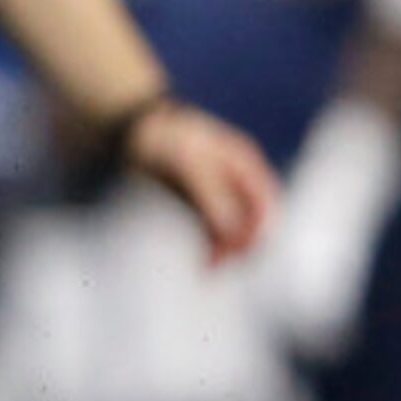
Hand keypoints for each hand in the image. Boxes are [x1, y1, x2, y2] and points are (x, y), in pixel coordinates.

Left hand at [125, 103, 277, 265]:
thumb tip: (232, 232)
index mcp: (245, 164)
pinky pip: (213, 227)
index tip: (238, 254)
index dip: (257, 231)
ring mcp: (220, 190)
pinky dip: (212, 244)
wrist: (135, 130)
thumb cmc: (165, 140)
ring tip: (208, 270)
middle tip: (216, 267)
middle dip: (241, 245)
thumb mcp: (189, 165)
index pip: (264, 205)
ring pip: (233, 227)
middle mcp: (238, 178)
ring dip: (226, 248)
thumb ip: (212, 197)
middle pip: (252, 219)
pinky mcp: (199, 201)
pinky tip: (202, 260)